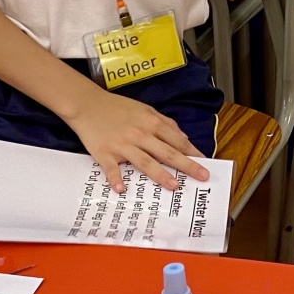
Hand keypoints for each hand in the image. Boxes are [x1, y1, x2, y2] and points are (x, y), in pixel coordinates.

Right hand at [62, 81, 208, 193]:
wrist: (87, 103)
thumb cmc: (117, 107)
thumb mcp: (145, 109)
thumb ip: (165, 123)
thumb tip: (183, 137)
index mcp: (151, 123)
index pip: (176, 140)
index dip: (192, 152)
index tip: (206, 163)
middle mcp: (140, 134)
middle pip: (167, 152)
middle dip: (187, 165)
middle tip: (202, 176)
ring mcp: (122, 145)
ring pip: (145, 161)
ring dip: (160, 174)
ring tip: (173, 185)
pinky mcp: (104, 153)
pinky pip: (112, 168)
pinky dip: (116, 178)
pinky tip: (121, 190)